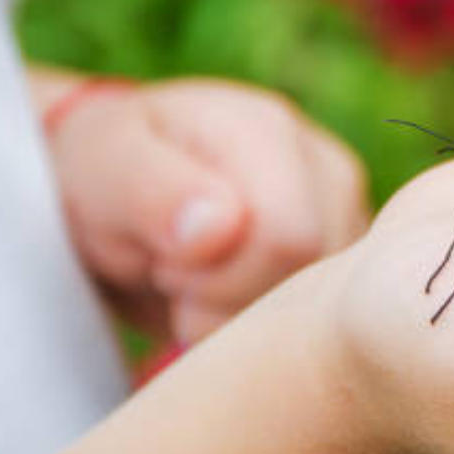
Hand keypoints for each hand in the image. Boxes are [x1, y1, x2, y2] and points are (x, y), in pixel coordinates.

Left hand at [47, 78, 368, 343]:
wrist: (129, 183)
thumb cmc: (111, 172)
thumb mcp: (105, 171)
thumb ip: (156, 193)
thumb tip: (220, 226)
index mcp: (268, 130)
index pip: (287, 238)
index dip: (221, 280)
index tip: (169, 266)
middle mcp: (328, 166)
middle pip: (310, 279)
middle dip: (230, 302)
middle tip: (179, 278)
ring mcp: (348, 210)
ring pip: (323, 307)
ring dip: (246, 315)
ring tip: (202, 281)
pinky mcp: (348, 250)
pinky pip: (325, 318)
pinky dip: (270, 323)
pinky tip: (231, 291)